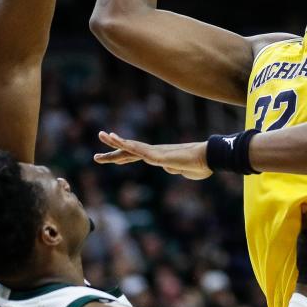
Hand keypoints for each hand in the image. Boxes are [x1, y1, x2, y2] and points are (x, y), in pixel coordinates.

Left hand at [93, 132, 211, 179]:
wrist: (210, 159)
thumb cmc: (200, 165)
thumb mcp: (185, 171)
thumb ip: (176, 169)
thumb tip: (170, 168)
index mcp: (159, 157)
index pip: (136, 156)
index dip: (121, 156)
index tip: (109, 158)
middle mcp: (155, 152)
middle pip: (129, 150)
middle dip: (112, 150)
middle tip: (96, 149)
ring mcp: (156, 153)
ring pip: (132, 146)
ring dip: (116, 142)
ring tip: (102, 135)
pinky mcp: (160, 155)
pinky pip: (140, 150)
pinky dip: (128, 145)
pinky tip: (118, 141)